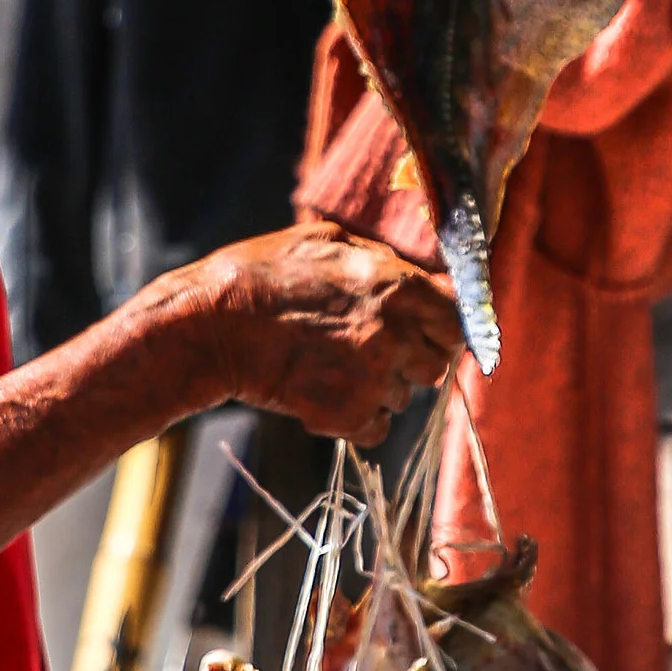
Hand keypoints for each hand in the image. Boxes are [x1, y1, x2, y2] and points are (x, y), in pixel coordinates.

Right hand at [193, 227, 462, 445]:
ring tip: (333, 366)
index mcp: (396, 286)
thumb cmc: (263, 275)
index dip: (444, 327)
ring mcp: (373, 378)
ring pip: (404, 397)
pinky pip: (376, 428)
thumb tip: (418, 273)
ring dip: (380, 387)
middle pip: (437, 363)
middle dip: (413, 359)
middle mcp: (395, 333)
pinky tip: (324, 393)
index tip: (430, 331)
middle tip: (373, 351)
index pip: (459, 319)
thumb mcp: (326, 242)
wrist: (212, 326)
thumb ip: (381, 258)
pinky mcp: (348, 415)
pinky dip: (356, 418)